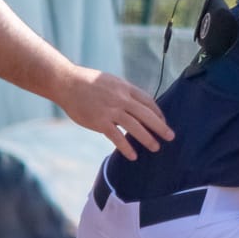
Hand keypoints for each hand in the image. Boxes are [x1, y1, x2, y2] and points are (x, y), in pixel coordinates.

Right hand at [58, 68, 173, 158]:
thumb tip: (135, 105)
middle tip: (170, 137)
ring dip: (147, 138)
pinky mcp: (99, 121)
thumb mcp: (111, 82)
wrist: (67, 83)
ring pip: (135, 126)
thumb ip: (124, 93)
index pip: (148, 101)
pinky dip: (126, 147)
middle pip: (147, 114)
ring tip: (155, 148)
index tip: (163, 122)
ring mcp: (111, 110)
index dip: (158, 113)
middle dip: (160, 126)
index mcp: (126, 88)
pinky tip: (133, 155)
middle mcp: (121, 98)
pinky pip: (116, 136)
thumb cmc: (88, 83)